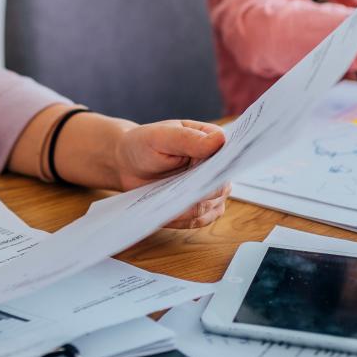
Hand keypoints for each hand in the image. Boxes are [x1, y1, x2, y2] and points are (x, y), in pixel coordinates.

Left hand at [112, 120, 229, 228]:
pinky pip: (199, 220)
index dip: (219, 169)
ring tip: (168, 204)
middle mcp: (216, 167)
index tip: (200, 177)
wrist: (128, 163)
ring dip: (191, 209)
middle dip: (201, 193)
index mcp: (213, 141)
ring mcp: (210, 189)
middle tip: (178, 193)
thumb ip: (189, 139)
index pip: (229, 157)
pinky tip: (167, 214)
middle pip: (221, 187)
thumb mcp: (162, 136)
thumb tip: (221, 139)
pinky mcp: (199, 207)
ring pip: (212, 207)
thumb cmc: (144, 144)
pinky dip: (184, 219)